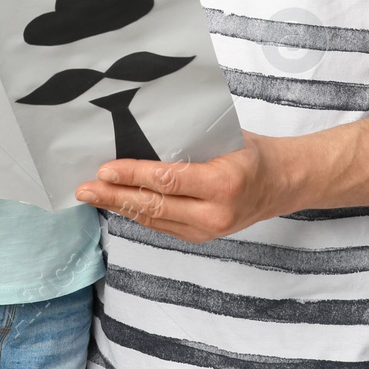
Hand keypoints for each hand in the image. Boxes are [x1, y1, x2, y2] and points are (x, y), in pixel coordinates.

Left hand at [73, 131, 292, 242]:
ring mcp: (208, 230)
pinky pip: (163, 225)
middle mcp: (215, 213)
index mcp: (223, 183)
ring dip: (120, 207)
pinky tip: (118, 204)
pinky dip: (138, 214)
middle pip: (154, 206)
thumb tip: (143, 131)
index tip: (104, 169)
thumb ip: (190, 141)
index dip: (132, 175)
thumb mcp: (227, 137)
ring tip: (91, 196)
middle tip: (84, 188)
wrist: (284, 183)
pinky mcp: (202, 237)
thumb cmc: (255, 152)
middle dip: (114, 196)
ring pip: (154, 220)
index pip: (168, 180)